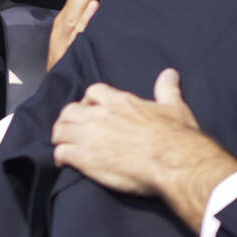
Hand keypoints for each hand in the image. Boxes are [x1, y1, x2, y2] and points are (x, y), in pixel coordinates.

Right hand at [47, 0, 115, 70]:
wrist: (58, 90)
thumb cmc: (70, 63)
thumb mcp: (75, 38)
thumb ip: (87, 21)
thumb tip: (105, 2)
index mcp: (66, 21)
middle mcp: (65, 27)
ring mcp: (67, 40)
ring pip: (77, 12)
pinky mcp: (70, 54)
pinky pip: (79, 35)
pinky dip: (86, 20)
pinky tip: (94, 8)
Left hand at [51, 70, 236, 231]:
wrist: (174, 162)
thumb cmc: (176, 136)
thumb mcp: (174, 107)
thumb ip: (167, 90)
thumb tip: (170, 74)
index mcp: (121, 102)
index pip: (93, 91)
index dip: (89, 101)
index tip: (91, 109)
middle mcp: (101, 115)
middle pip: (70, 110)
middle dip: (68, 119)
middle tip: (72, 129)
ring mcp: (91, 136)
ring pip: (60, 130)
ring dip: (60, 136)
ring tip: (64, 144)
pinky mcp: (86, 159)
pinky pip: (61, 152)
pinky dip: (60, 157)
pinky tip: (64, 162)